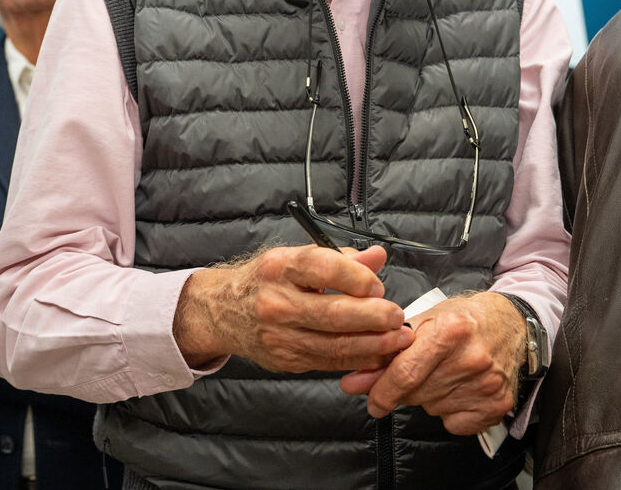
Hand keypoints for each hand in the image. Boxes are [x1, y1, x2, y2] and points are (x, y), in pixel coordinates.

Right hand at [173, 245, 412, 371]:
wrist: (223, 311)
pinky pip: (329, 363)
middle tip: (396, 315)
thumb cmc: (266, 280)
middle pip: (333, 313)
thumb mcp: (295, 258)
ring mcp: (279, 335)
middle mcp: (276, 301)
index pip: (324, 268)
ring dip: (373, 345)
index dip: (358, 278)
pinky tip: (377, 354)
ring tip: (397, 339)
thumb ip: (341, 259)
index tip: (377, 284)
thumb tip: (377, 256)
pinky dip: (357, 360)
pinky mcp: (285, 360)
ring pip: (334, 345)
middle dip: (373, 317)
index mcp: (280, 267)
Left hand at [339, 291, 525, 434]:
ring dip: (429, 397)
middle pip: (417, 393)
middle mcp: (471, 358)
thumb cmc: (462, 319)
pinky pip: (455, 424)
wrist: (509, 323)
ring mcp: (487, 384)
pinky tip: (458, 389)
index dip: (382, 391)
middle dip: (406, 389)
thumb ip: (386, 353)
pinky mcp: (498, 405)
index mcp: (450, 330)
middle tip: (418, 372)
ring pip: (433, 409)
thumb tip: (355, 382)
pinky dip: (449, 412)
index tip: (373, 402)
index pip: (405, 373)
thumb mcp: (423, 322)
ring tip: (445, 373)